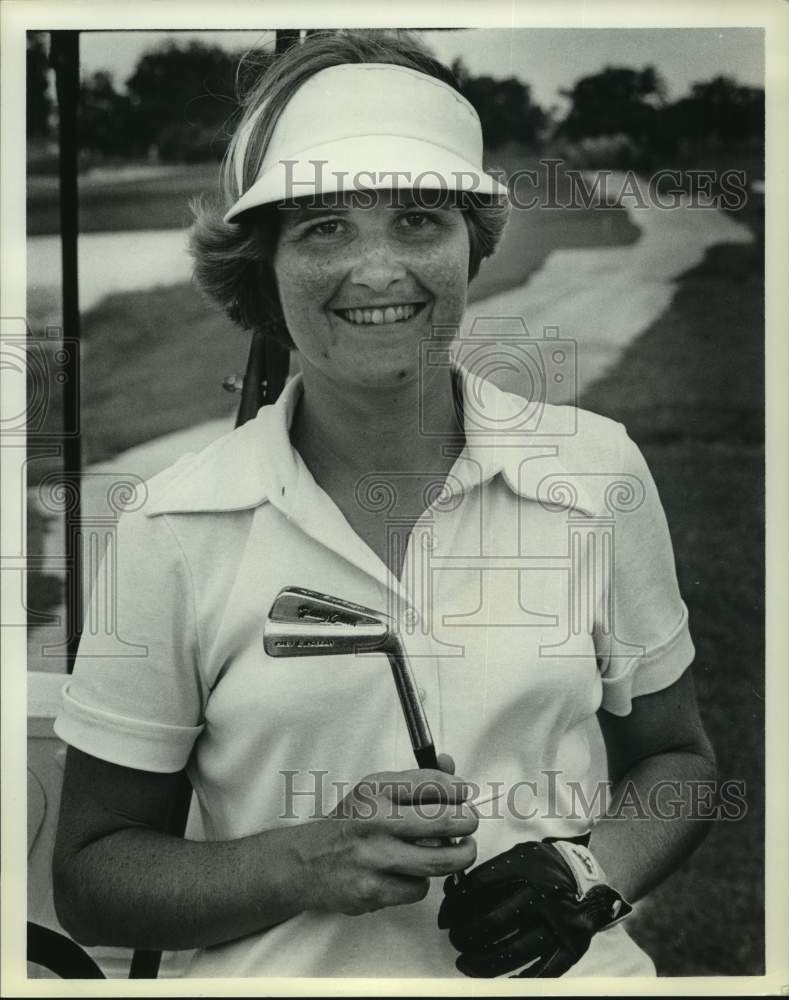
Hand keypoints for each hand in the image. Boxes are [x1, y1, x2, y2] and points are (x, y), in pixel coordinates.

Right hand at [297, 764, 476, 916]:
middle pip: (443, 822)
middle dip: (468, 822)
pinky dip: (422, 882)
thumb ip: (415, 779)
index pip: (431, 783)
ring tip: (459, 850)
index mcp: (376, 789)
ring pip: (438, 860)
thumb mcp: (375, 791)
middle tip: (470, 823)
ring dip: (457, 856)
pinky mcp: (373, 890)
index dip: (458, 789)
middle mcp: (375, 820)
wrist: (307, 861)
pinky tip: (412, 872)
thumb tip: (451, 764)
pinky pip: (418, 888)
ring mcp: (374, 857)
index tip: (466, 795)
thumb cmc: (350, 824)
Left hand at [437, 838, 631, 976]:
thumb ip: (490, 871)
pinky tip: (499, 981)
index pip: (480, 885)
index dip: (455, 904)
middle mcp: (542, 893)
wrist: (589, 876)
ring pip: (513, 950)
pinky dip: (519, 979)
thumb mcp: (520, 855)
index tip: (444, 918)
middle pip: (492, 920)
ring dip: (482, 961)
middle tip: (454, 940)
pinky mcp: (571, 945)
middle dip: (465, 934)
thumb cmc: (544, 867)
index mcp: (527, 866)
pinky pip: (543, 971)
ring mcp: (558, 922)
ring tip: (464, 963)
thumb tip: (452, 892)